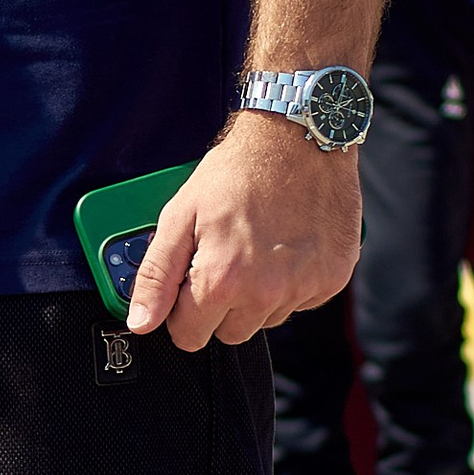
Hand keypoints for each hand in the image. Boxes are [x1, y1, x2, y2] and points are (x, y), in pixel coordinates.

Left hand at [127, 111, 361, 351]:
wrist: (298, 136)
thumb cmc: (237, 170)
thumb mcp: (180, 215)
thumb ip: (156, 275)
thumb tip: (140, 323)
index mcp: (222, 281)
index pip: (190, 337)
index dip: (182, 313)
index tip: (187, 286)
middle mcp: (266, 293)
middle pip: (229, 334)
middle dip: (219, 306)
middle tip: (223, 258)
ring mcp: (304, 287)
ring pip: (267, 319)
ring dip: (257, 295)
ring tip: (256, 246)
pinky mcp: (333, 278)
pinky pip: (301, 302)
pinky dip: (291, 282)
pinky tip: (285, 245)